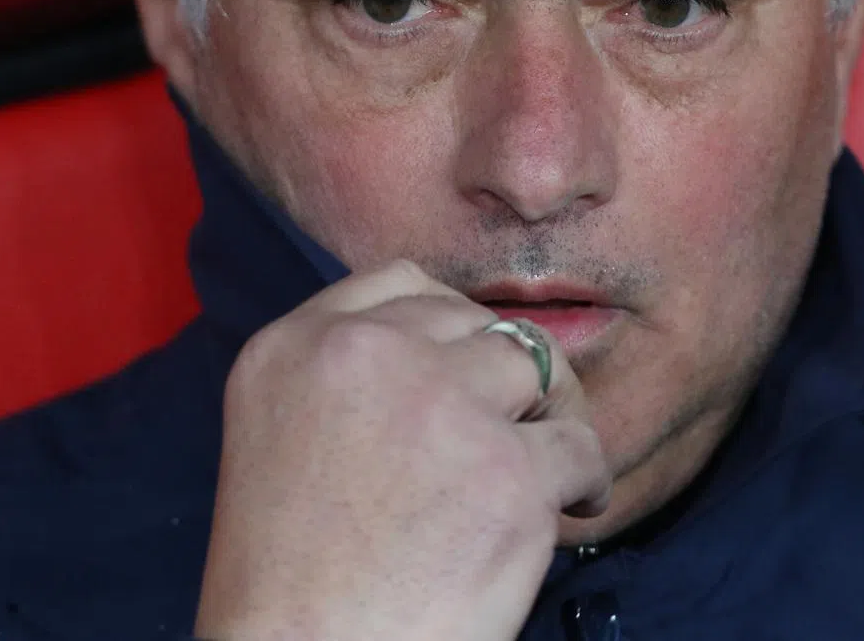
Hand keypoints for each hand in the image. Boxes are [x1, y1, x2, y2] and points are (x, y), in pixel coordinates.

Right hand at [194, 260, 611, 640]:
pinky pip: (579, 445)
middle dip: (501, 367)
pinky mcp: (506, 472)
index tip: (466, 360)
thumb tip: (443, 348)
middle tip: (515, 420)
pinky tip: (570, 510)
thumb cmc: (290, 582)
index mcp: (294, 346)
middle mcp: (365, 355)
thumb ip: (347, 375)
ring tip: (547, 461)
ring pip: (537, 363)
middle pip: (474, 318)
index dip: (445, 320)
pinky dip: (585, 478)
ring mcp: (441, 405)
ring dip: (550, 409)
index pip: (399, 281)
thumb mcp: (279, 438)